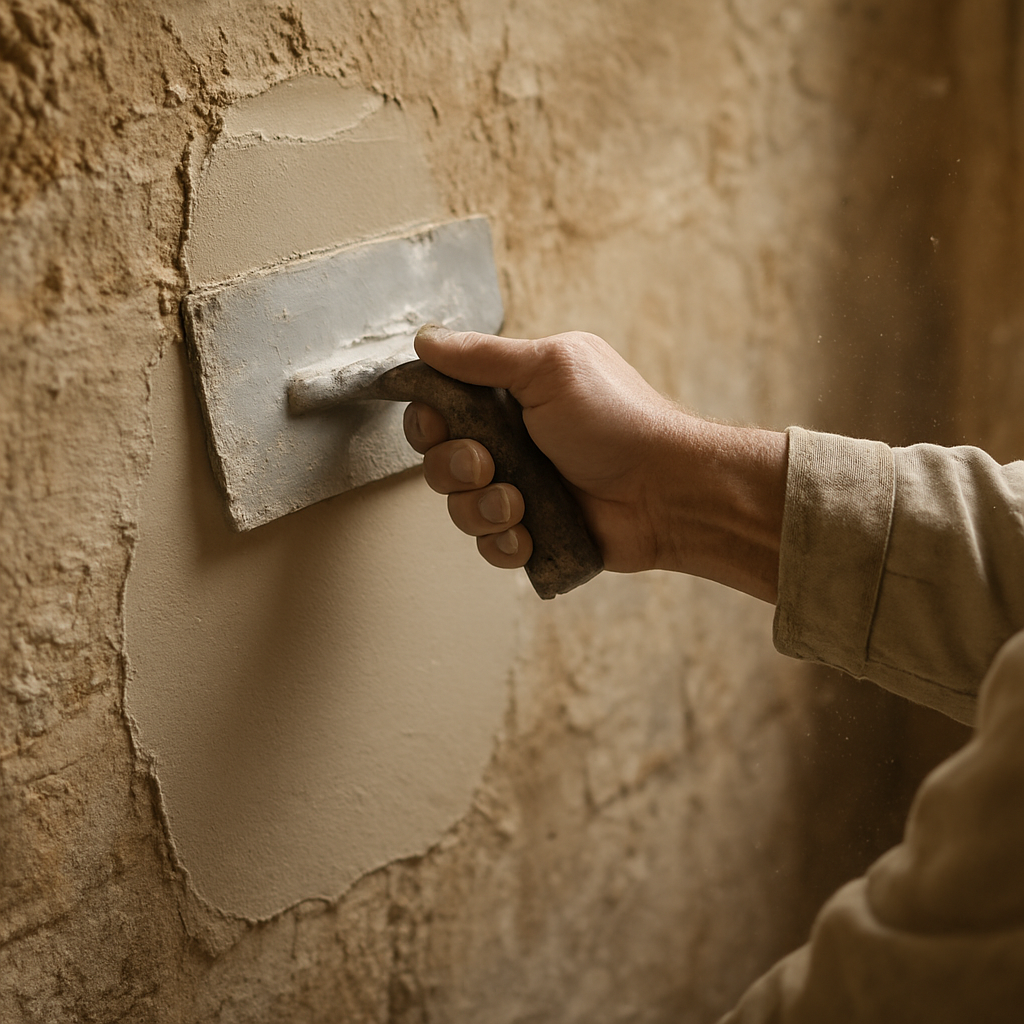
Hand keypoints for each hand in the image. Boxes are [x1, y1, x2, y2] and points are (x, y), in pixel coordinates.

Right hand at [404, 325, 787, 601]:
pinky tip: (528, 533)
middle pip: (439, 459)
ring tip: (519, 503)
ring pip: (459, 506)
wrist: (665, 491)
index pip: (440, 406)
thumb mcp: (550, 369)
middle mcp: (511, 440)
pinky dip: (504, 541)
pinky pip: (489, 544)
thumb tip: (425, 339)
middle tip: (488, 463)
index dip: (428, 420)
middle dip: (455, 466)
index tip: (440, 424)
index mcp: (512, 395)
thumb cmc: (617, 421)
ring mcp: (521, 488)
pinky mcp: (533, 531)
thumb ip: (483, 356)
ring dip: (482, 506)